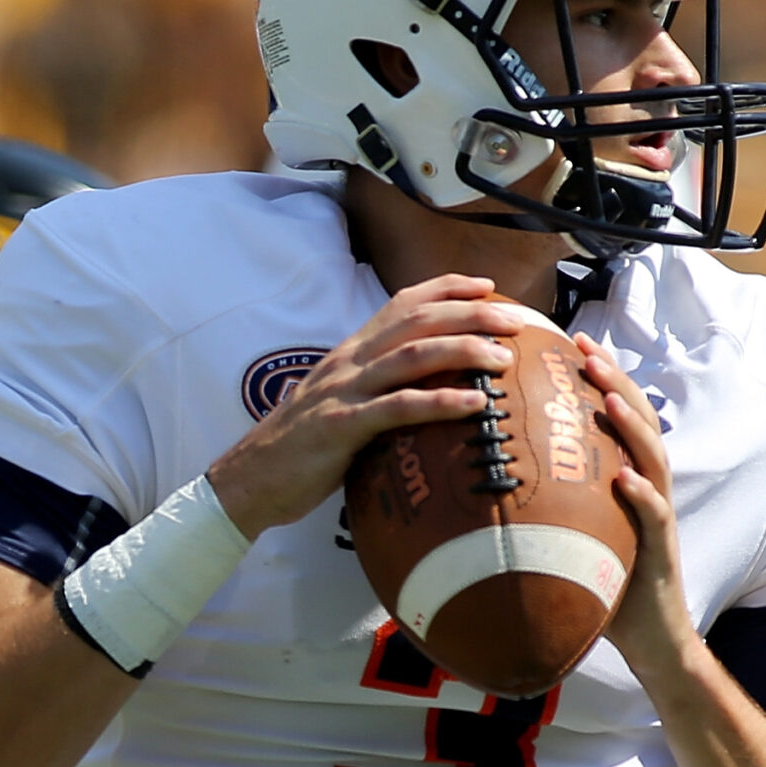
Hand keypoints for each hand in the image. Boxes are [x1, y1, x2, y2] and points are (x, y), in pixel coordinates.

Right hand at [208, 275, 523, 535]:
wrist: (248, 480)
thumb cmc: (303, 449)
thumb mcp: (343, 405)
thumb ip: (379, 390)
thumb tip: (425, 392)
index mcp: (352, 352)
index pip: (403, 303)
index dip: (446, 289)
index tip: (488, 286)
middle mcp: (350, 361)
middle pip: (417, 320)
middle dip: (471, 313)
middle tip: (517, 319)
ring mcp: (344, 391)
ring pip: (411, 356)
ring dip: (463, 350)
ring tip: (505, 357)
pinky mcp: (341, 427)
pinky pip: (397, 408)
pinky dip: (439, 402)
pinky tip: (474, 404)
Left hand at [576, 331, 699, 677]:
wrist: (648, 636)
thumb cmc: (602, 581)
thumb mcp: (567, 532)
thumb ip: (542, 500)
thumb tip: (482, 476)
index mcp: (625, 473)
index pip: (613, 412)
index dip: (595, 373)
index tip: (566, 339)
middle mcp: (645, 483)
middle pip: (636, 418)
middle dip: (613, 379)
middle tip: (586, 347)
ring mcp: (656, 512)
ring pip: (651, 455)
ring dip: (631, 423)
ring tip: (607, 396)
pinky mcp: (660, 547)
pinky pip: (653, 515)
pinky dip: (640, 494)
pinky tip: (624, 478)